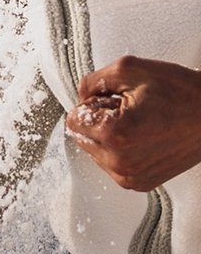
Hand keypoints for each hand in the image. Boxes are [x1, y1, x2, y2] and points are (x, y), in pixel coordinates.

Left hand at [66, 54, 200, 189]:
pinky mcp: (140, 183)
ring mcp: (130, 177)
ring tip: (139, 120)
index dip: (91, 102)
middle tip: (127, 107)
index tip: (111, 97)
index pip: (74, 120)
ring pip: (95, 151)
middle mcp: (120, 163)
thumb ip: (94, 81)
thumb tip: (80, 95)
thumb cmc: (180, 92)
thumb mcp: (130, 69)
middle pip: (82, 136)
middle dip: (98, 119)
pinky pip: (112, 163)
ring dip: (109, 134)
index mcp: (115, 134)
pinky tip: (144, 134)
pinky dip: (121, 148)